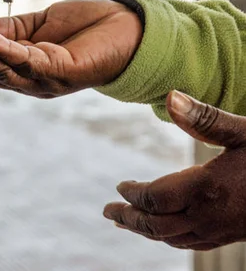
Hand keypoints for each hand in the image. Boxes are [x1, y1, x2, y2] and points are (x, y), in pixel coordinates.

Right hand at [0, 0, 141, 97]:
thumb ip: (7, 29)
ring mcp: (49, 80)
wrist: (131, 27)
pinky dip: (5, 51)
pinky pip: (29, 62)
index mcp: (25, 70)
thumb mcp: (36, 24)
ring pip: (5, 71)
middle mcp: (34, 82)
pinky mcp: (65, 72)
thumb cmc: (87, 27)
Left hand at [103, 91, 245, 250]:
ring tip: (127, 222)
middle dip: (130, 218)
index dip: (132, 195)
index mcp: (206, 188)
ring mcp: (223, 230)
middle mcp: (210, 215)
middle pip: (158, 225)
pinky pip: (193, 243)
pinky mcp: (235, 235)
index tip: (119, 186)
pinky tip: (165, 231)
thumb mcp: (244, 130)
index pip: (154, 198)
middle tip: (109, 212)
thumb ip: (204, 118)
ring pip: (174, 238)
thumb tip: (170, 96)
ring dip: (147, 231)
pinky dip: (171, 238)